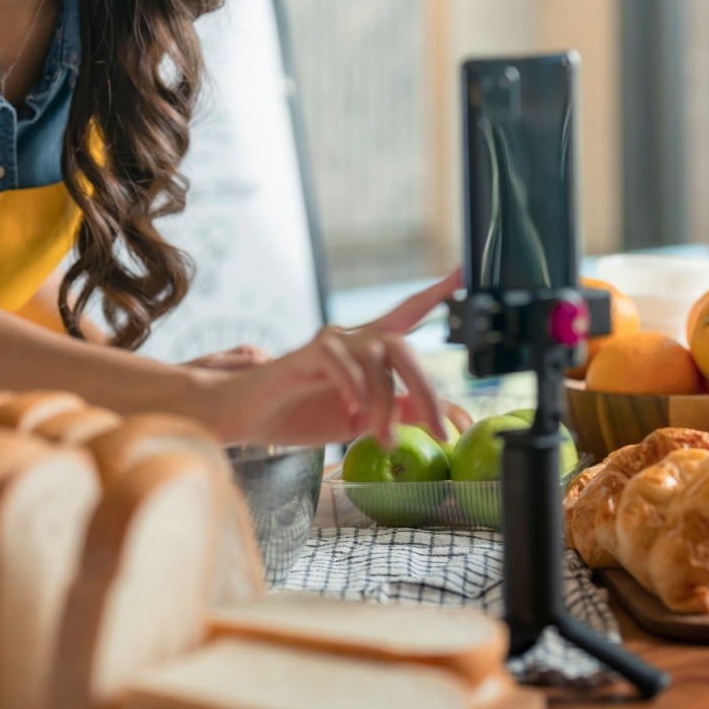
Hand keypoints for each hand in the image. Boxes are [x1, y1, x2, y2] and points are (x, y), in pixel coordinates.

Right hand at [196, 271, 471, 445]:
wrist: (245, 418)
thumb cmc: (297, 412)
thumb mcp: (358, 421)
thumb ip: (398, 413)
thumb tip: (443, 417)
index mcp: (366, 353)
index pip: (406, 314)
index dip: (435, 293)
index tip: (463, 271)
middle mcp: (350, 339)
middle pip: (403, 345)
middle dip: (427, 388)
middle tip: (439, 429)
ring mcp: (328, 344)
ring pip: (377, 356)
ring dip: (387, 402)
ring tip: (383, 437)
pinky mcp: (304, 355)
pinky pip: (339, 360)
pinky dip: (353, 387)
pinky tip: (351, 412)